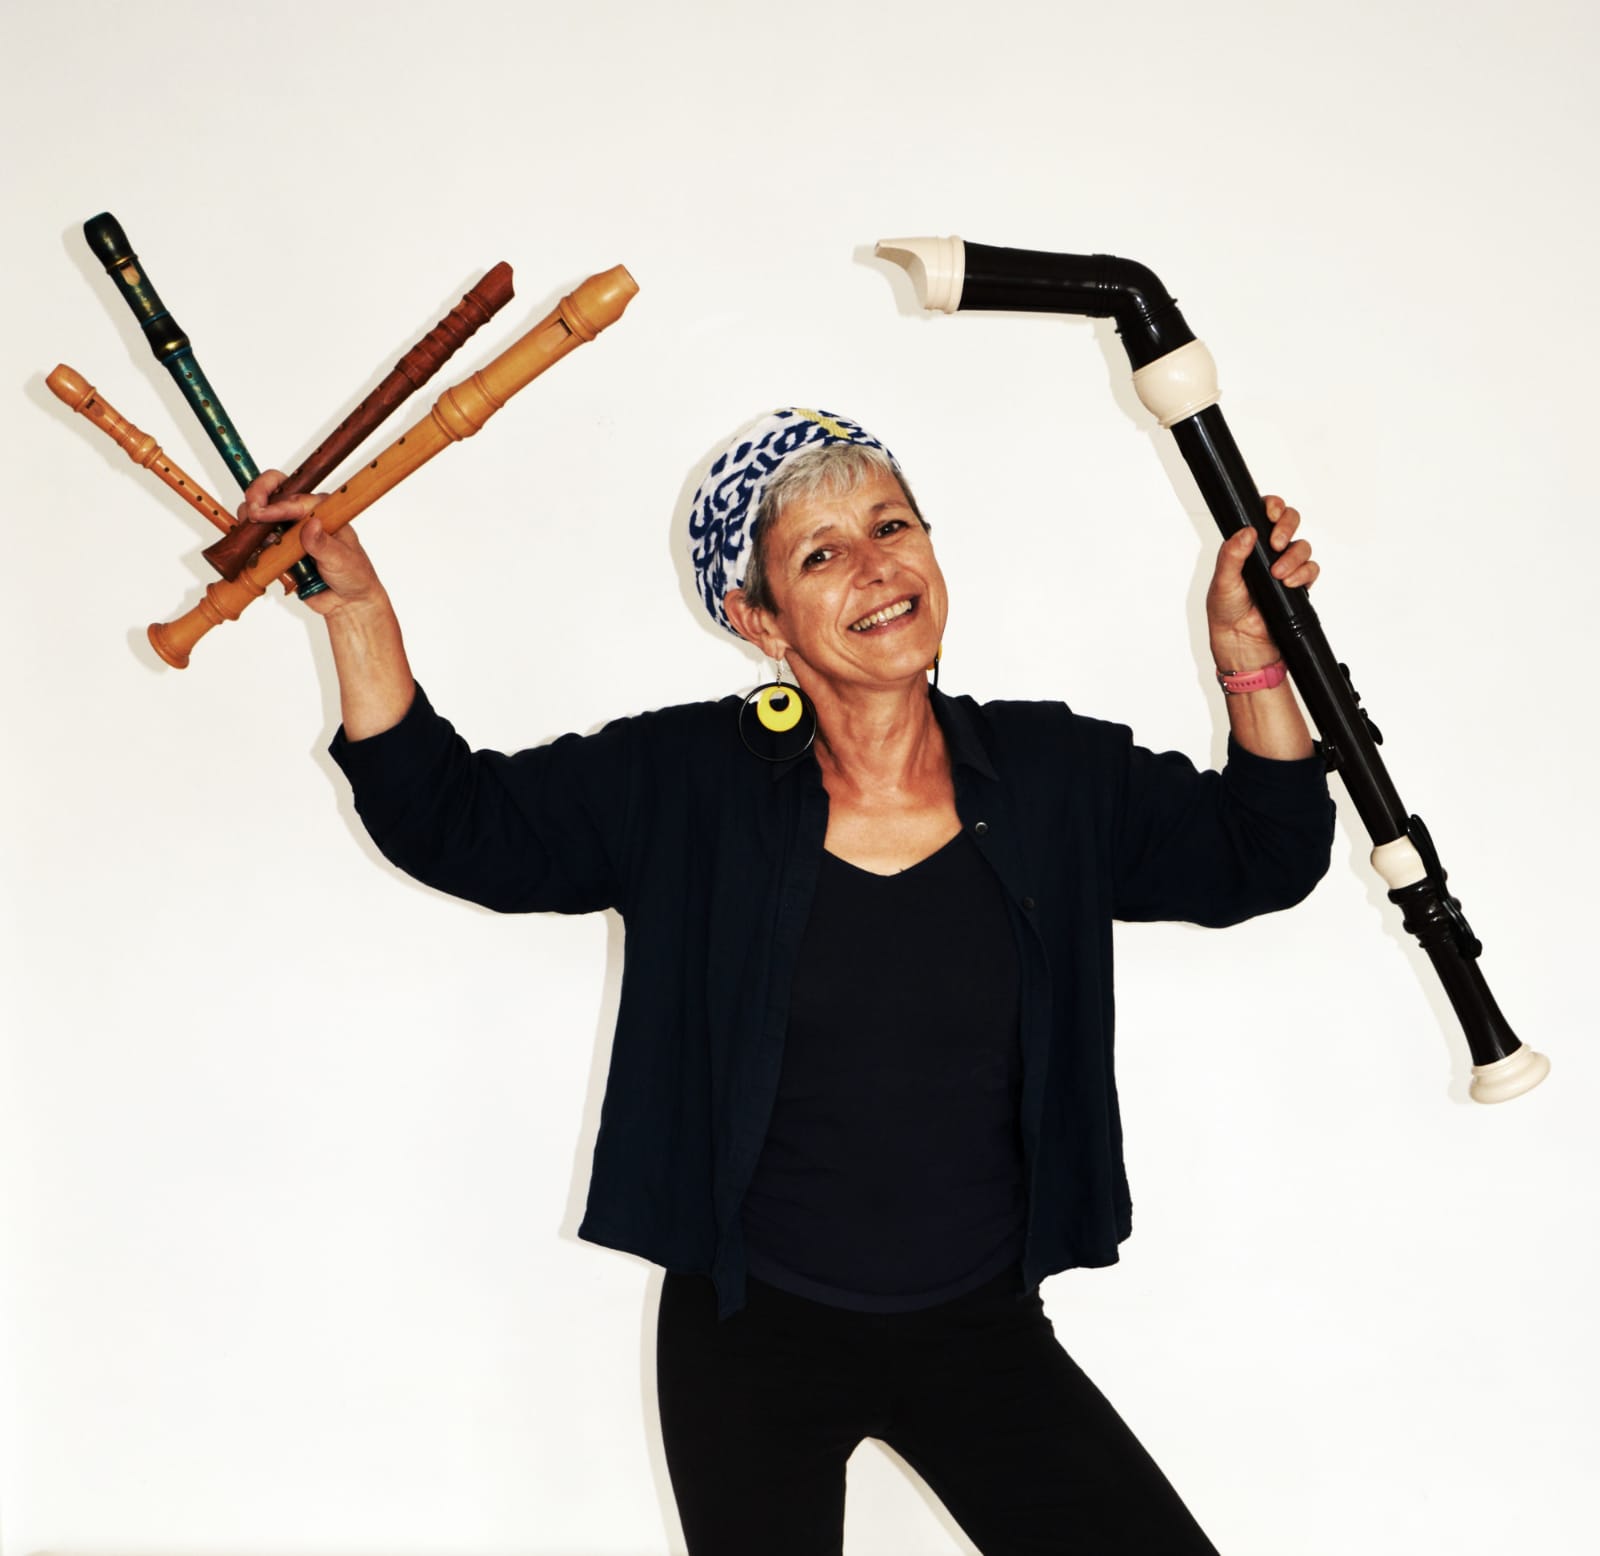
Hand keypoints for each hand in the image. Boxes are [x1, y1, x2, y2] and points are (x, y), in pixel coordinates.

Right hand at [237, 470, 387, 619]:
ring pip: (262, 515)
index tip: (262, 514)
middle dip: (258, 496)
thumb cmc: (354, 574)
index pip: (297, 499)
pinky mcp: (278, 549)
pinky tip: (252, 548)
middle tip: (251, 511)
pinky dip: (250, 541)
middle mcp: (304, 516)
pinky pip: (258, 541)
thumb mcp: (342, 559)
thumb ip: (324, 544)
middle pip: (275, 493)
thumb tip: (312, 525)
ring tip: (251, 532)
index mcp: (324, 510)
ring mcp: (289, 531)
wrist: (347, 600)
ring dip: (251, 520)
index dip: (277, 505)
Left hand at [1205, 495, 1318, 671]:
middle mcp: (1268, 552)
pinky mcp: (1298, 584)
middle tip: (1276, 543)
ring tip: (1278, 574)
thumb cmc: (1226, 611)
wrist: (1241, 642)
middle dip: (1287, 526)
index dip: (1272, 507)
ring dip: (1293, 556)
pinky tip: (1290, 583)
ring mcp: (1284, 567)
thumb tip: (1247, 532)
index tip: (1271, 513)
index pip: (1264, 514)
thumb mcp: (1222, 581)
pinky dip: (1304, 573)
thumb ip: (1232, 555)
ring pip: (1302, 546)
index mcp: (1247, 546)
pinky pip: (1311, 569)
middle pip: (1289, 522)